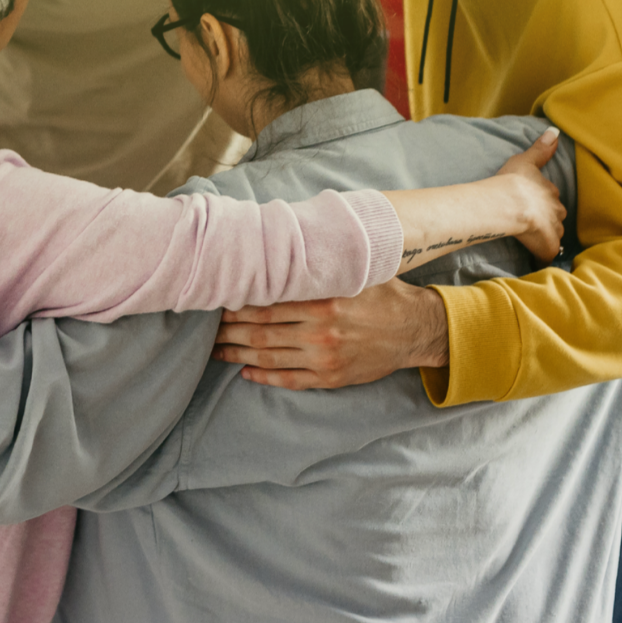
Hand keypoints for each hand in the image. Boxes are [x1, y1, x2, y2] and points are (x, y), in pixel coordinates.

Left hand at [213, 278, 449, 388]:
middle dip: (229, 330)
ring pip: (269, 357)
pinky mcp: (331, 378)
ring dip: (238, 354)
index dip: (238, 305)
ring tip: (215, 350)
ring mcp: (324, 358)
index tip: (218, 301)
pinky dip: (264, 376)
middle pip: (261, 332)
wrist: (415, 329)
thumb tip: (285, 243)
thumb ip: (321, 265)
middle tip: (206, 328)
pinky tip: (245, 372)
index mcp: (323, 301)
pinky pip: (289, 379)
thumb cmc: (382, 294)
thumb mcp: (354, 273)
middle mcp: (320, 331)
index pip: (268, 304)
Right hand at [496, 128, 567, 261]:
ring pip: (554, 233)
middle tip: (534, 221)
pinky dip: (543, 255)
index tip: (534, 203)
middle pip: (556, 215)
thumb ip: (540, 149)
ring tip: (534, 238)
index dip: (542, 201)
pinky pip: (548, 253)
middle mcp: (556, 210)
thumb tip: (555, 131)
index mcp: (550, 191)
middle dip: (548, 218)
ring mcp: (553, 229)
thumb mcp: (526, 160)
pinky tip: (536, 257)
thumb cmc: (513, 181)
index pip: (551, 196)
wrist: (510, 203)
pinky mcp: (548, 246)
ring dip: (547, 235)